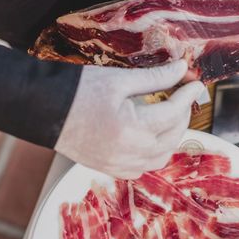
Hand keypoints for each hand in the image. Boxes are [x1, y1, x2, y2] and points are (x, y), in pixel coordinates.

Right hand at [54, 60, 203, 178]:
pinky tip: (151, 136)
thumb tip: (182, 69)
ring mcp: (118, 165)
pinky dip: (154, 153)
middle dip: (182, 114)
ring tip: (170, 114)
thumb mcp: (119, 79)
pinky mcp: (109, 169)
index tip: (196, 83)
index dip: (188, 96)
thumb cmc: (77, 90)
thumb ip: (155, 77)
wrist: (42, 109)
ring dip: (172, 136)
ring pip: (161, 157)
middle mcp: (128, 152)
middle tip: (182, 95)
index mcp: (131, 128)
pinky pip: (143, 167)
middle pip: (172, 137)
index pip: (174, 113)